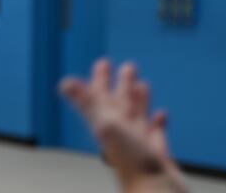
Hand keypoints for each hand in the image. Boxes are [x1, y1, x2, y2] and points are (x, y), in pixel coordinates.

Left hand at [60, 59, 186, 192]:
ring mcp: (138, 146)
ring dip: (139, 100)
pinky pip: (155, 135)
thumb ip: (88, 103)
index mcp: (106, 125)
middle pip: (119, 105)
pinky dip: (157, 123)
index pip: (100, 98)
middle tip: (128, 66)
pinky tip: (161, 114)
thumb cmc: (131, 164)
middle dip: (122, 85)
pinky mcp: (156, 156)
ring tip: (142, 84)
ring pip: (137, 118)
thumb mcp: (107, 126)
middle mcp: (120, 135)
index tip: (103, 63)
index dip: (100, 80)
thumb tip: (64, 83)